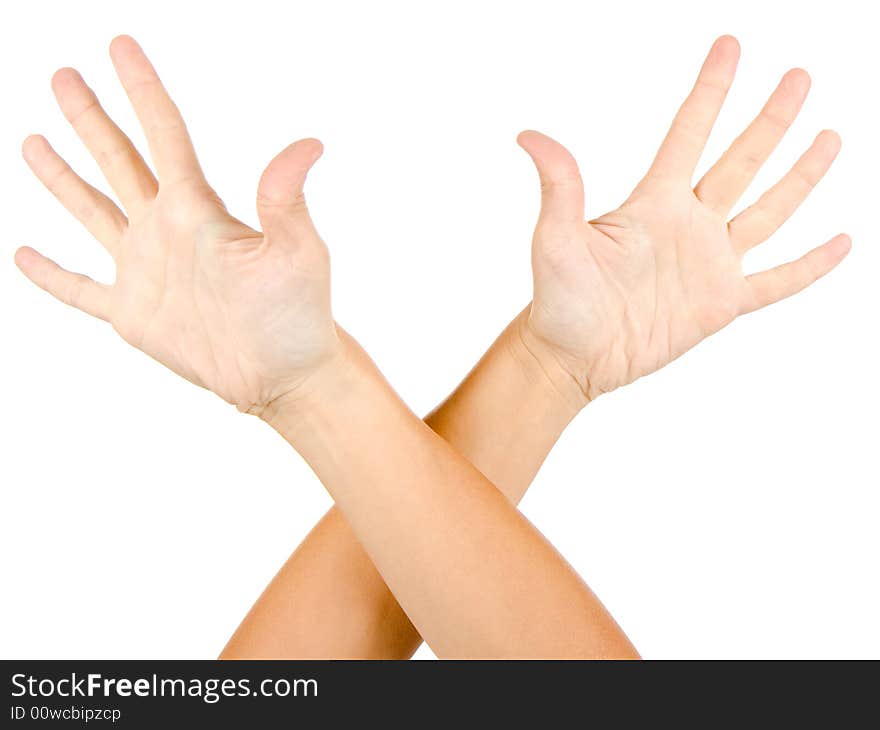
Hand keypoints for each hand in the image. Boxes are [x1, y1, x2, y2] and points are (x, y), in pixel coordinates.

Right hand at [15, 36, 337, 414]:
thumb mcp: (296, 253)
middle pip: (119, 160)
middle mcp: (166, 230)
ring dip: (62, 180)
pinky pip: (80, 290)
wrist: (284, 374)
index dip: (142, 88)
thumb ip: (285, 200)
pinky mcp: (132, 314)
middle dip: (91, 118)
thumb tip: (309, 145)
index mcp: (197, 209)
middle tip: (64, 76)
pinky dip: (52, 276)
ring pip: (93, 212)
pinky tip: (23, 253)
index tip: (121, 46)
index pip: (164, 134)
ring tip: (33, 141)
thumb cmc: (297, 314)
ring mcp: (145, 270)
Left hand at [517, 36, 848, 402]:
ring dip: (800, 176)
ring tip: (830, 137)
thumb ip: (559, 187)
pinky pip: (777, 281)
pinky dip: (809, 265)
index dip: (711, 90)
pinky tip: (842, 242)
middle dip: (771, 120)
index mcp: (654, 203)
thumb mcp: (555, 239)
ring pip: (768, 210)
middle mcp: (688, 225)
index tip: (729, 47)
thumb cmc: (558, 299)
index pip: (689, 133)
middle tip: (799, 77)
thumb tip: (528, 136)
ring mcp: (709, 263)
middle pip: (741, 161)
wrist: (572, 357)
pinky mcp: (721, 303)